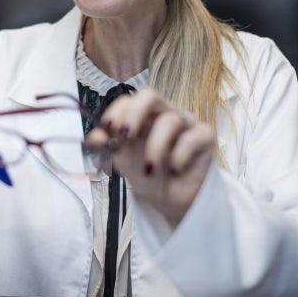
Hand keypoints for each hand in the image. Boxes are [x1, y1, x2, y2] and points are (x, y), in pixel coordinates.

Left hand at [86, 87, 214, 224]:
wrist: (172, 201)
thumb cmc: (148, 175)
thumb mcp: (123, 162)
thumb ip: (109, 147)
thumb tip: (92, 138)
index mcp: (141, 117)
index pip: (127, 100)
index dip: (116, 111)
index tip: (108, 129)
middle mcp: (163, 114)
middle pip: (150, 95)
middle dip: (134, 113)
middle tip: (126, 135)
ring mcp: (185, 123)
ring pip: (169, 120)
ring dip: (155, 147)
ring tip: (149, 169)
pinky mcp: (205, 136)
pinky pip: (192, 137)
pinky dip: (179, 155)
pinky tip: (176, 169)